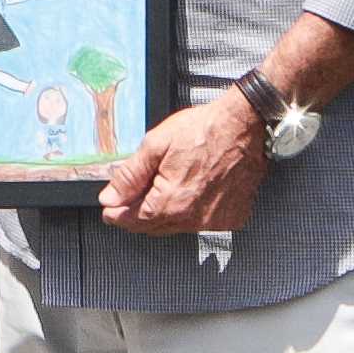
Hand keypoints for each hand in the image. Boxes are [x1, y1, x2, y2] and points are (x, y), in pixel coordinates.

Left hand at [100, 88, 271, 240]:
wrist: (245, 125)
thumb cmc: (204, 130)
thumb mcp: (155, 145)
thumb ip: (130, 176)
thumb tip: (111, 197)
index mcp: (172, 202)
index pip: (133, 220)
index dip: (116, 215)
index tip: (108, 212)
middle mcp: (194, 218)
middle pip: (154, 226)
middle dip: (137, 215)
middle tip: (128, 201)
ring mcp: (216, 220)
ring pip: (177, 226)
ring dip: (164, 215)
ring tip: (161, 189)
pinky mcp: (232, 217)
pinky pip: (202, 223)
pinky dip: (191, 213)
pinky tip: (189, 192)